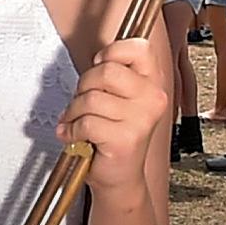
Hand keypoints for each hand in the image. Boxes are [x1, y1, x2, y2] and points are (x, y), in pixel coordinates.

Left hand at [58, 32, 168, 195]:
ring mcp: (141, 120)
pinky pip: (85, 123)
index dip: (111, 51)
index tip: (100, 64)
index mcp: (154, 84)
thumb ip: (113, 72)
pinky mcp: (125, 139)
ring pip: (90, 98)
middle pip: (106, 70)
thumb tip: (99, 54)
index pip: (138, 47)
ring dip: (73, 111)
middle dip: (84, 85)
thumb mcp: (119, 97)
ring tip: (77, 121)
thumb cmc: (115, 134)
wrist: (120, 177)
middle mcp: (153, 99)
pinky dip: (71, 130)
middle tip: (83, 101)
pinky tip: (75, 135)